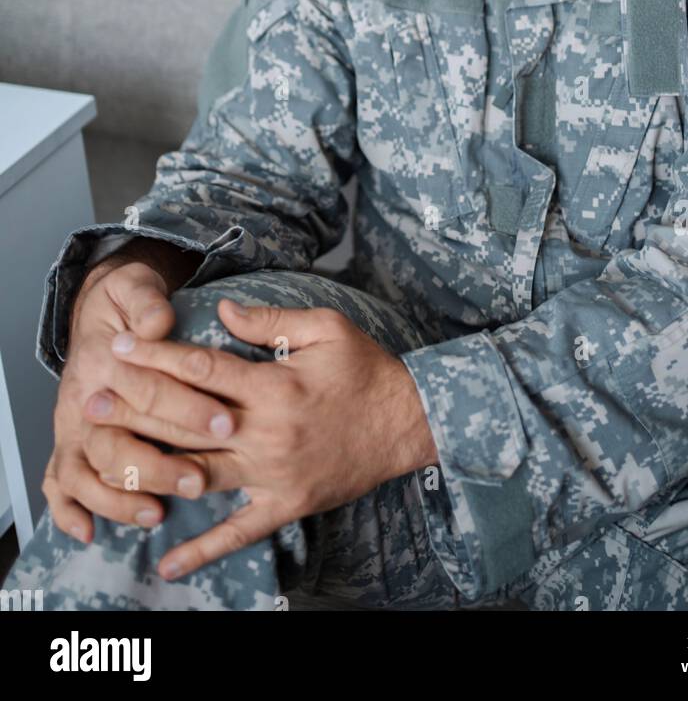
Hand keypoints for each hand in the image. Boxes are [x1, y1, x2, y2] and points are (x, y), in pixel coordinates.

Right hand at [45, 260, 236, 542]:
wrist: (96, 311)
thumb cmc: (126, 301)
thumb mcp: (136, 286)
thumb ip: (148, 301)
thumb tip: (160, 320)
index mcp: (103, 357)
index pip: (145, 386)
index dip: (186, 405)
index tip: (228, 422)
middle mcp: (82, 394)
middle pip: (114, 439)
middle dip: (159, 463)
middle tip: (199, 479)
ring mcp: (71, 424)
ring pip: (87, 470)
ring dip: (120, 497)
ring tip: (158, 512)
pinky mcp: (68, 443)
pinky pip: (59, 484)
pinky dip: (70, 511)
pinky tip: (91, 532)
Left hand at [88, 299, 438, 578]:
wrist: (408, 422)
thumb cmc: (367, 370)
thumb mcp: (327, 328)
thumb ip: (271, 321)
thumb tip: (222, 311)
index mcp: (273, 387)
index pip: (201, 368)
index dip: (156, 356)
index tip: (119, 347)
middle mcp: (266, 433)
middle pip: (187, 422)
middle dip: (136, 408)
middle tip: (92, 401)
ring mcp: (273, 474)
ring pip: (200, 474)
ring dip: (152, 469)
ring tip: (110, 464)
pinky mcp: (285, 504)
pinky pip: (238, 532)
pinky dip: (203, 549)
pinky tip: (168, 563)